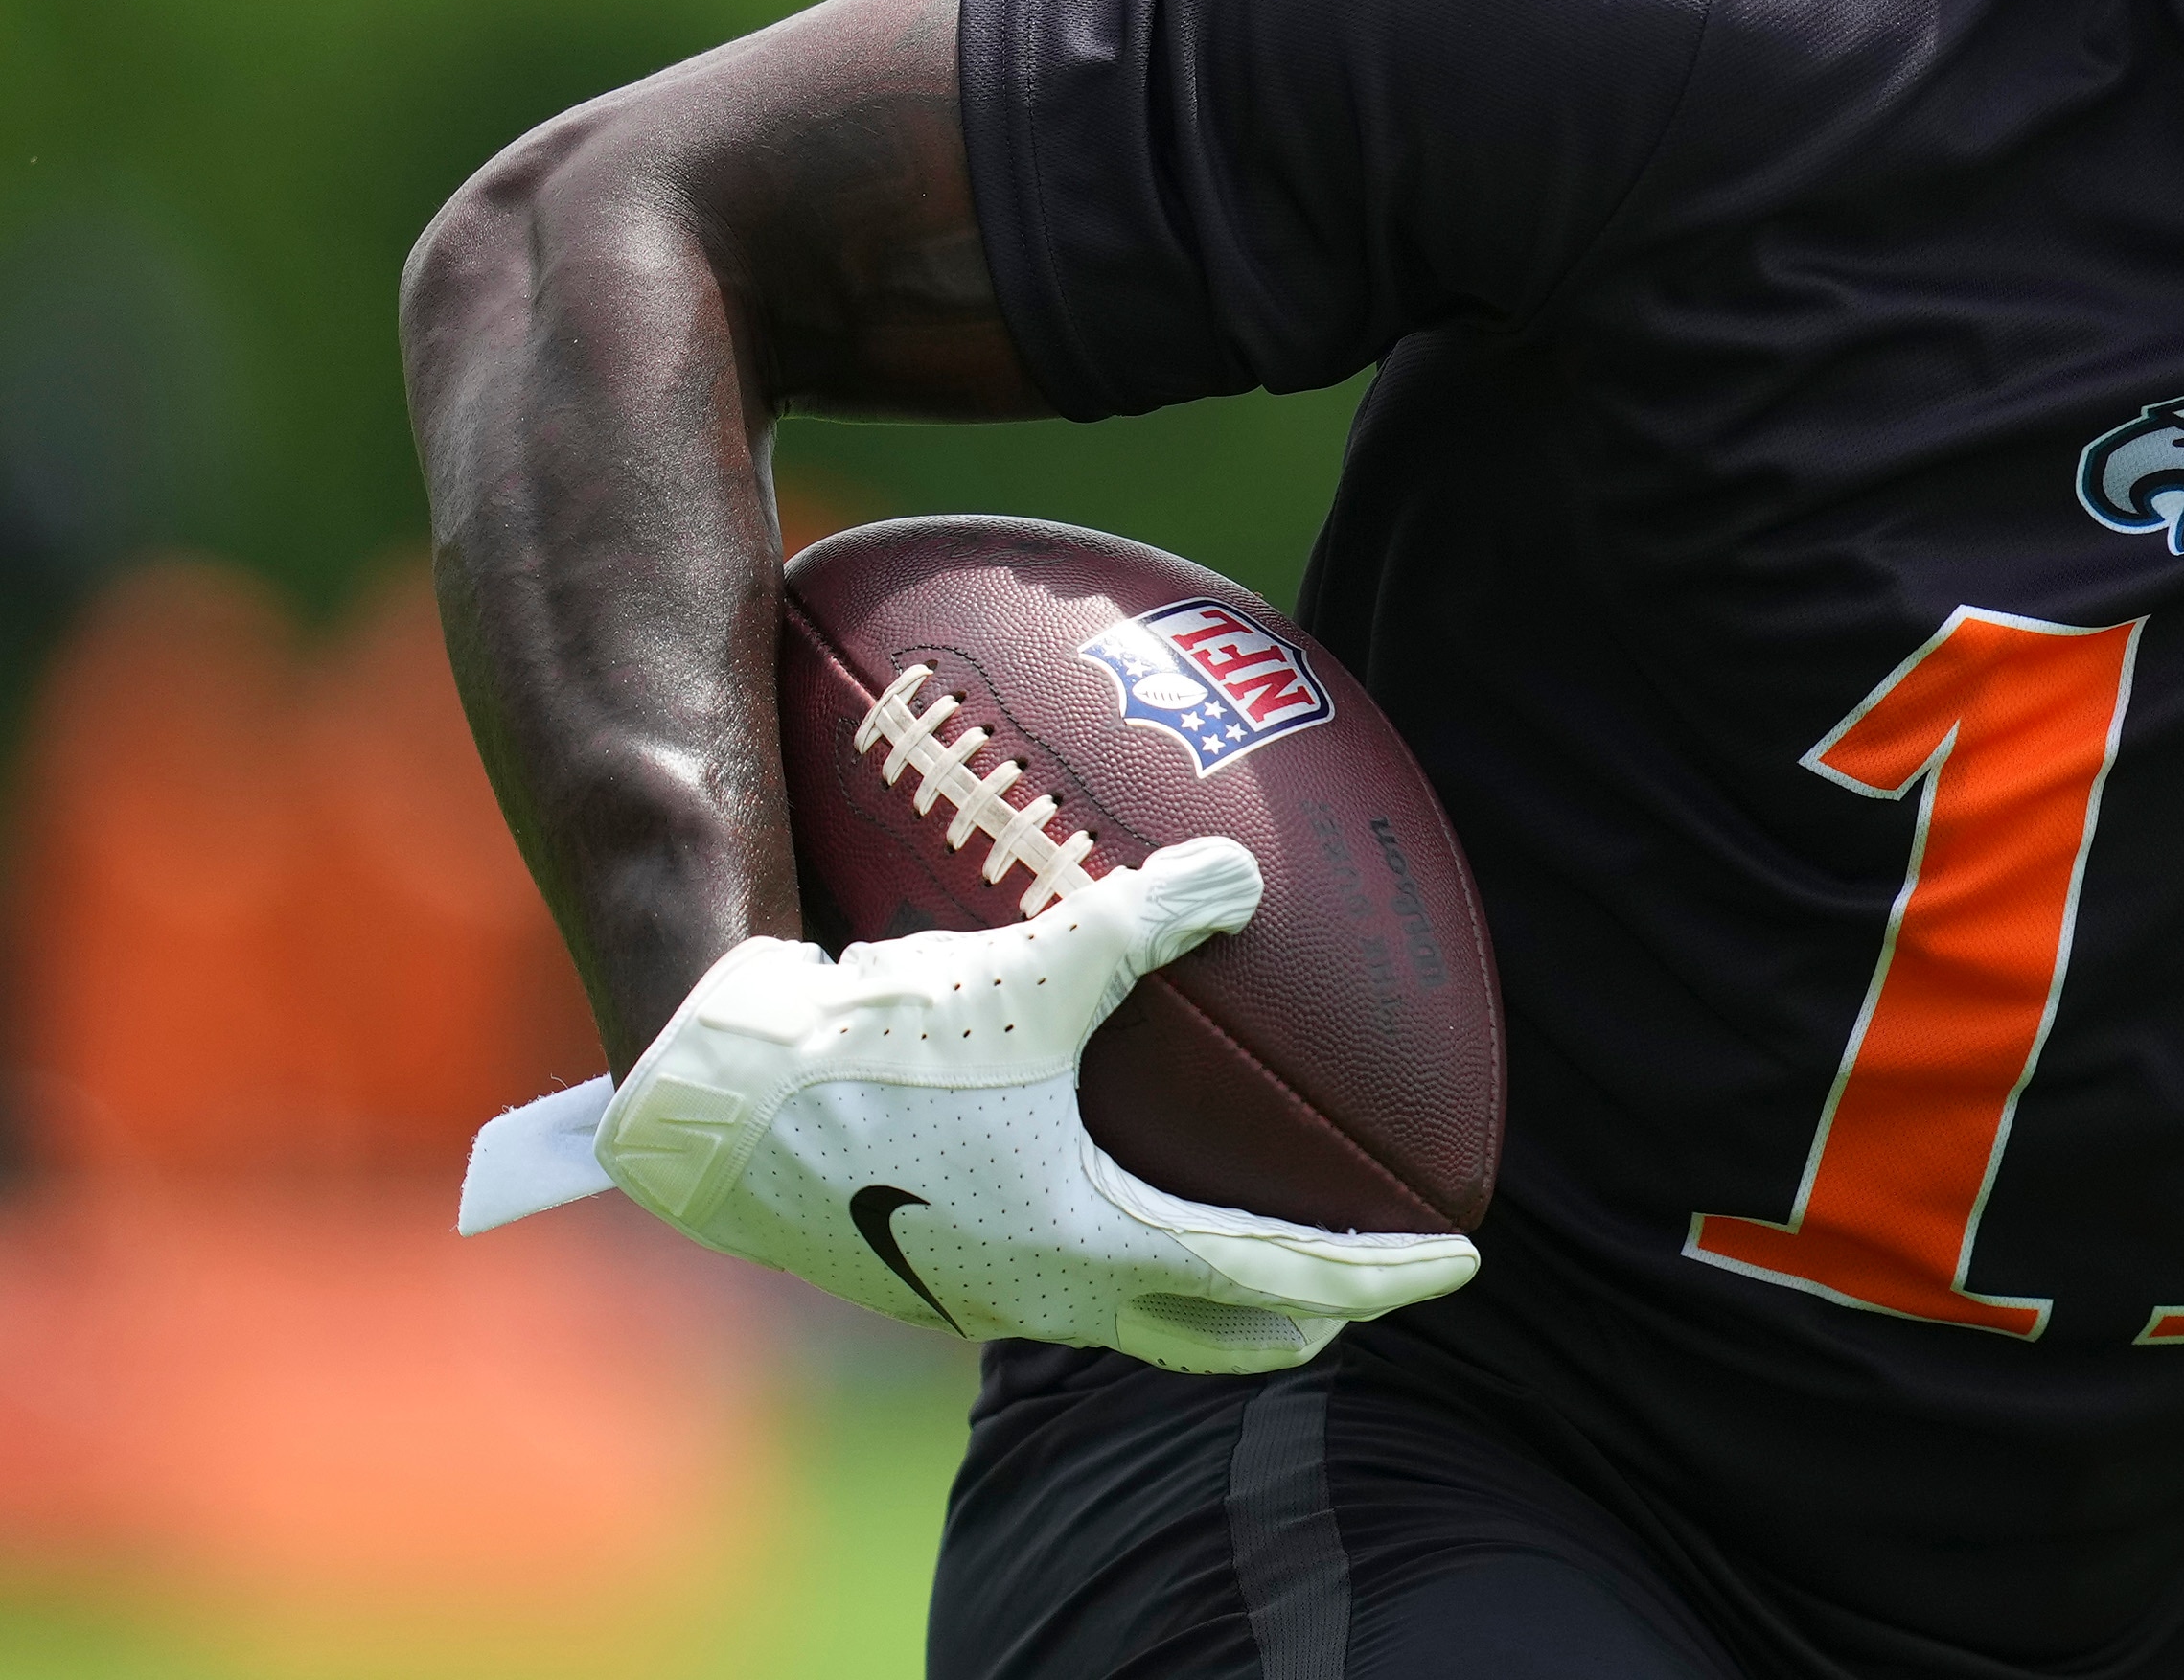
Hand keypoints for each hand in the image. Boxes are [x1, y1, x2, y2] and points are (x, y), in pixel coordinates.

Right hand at [551, 840, 1477, 1372]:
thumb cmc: (867, 1047)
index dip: (1377, 1273)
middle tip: (1365, 1284)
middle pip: (1212, 1330)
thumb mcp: (1027, 966)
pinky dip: (1117, 1237)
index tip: (1459, 1261)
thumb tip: (1246, 870)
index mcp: (1091, 1248)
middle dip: (1302, 1315)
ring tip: (1248, 1238)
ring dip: (1203, 1284)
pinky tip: (1097, 1164)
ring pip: (1128, 1306)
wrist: (707, 1101)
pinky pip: (1054, 1259)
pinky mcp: (923, 1257)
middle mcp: (1043, 1292)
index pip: (1277, 1279)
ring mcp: (978, 1286)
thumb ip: (1143, 917)